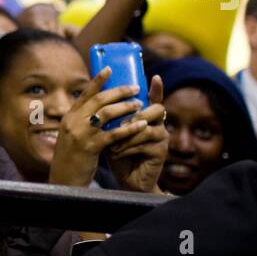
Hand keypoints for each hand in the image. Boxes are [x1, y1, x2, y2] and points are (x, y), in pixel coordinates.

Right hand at [48, 68, 149, 187]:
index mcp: (69, 117)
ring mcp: (80, 134)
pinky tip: (141, 125)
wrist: (64, 180)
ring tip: (139, 105)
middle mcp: (73, 122)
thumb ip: (84, 122)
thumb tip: (103, 109)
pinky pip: (113, 134)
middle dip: (119, 91)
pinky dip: (129, 128)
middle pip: (98, 100)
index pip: (85, 94)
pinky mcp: (90, 147)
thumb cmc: (73, 159)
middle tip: (135, 88)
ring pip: (106, 113)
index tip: (110, 68)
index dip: (98, 80)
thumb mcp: (73, 136)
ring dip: (125, 107)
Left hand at [107, 75, 167, 193]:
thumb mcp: (111, 133)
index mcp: (146, 117)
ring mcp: (161, 138)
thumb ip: (110, 118)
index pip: (153, 98)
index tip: (155, 76)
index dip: (156, 88)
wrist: (125, 179)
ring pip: (147, 127)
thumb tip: (95, 100)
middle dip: (136, 114)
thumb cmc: (117, 153)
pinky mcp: (160, 152)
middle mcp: (158, 124)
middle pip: (156, 109)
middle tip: (118, 124)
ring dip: (126, 135)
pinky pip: (144, 144)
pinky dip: (126, 148)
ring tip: (111, 145)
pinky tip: (115, 153)